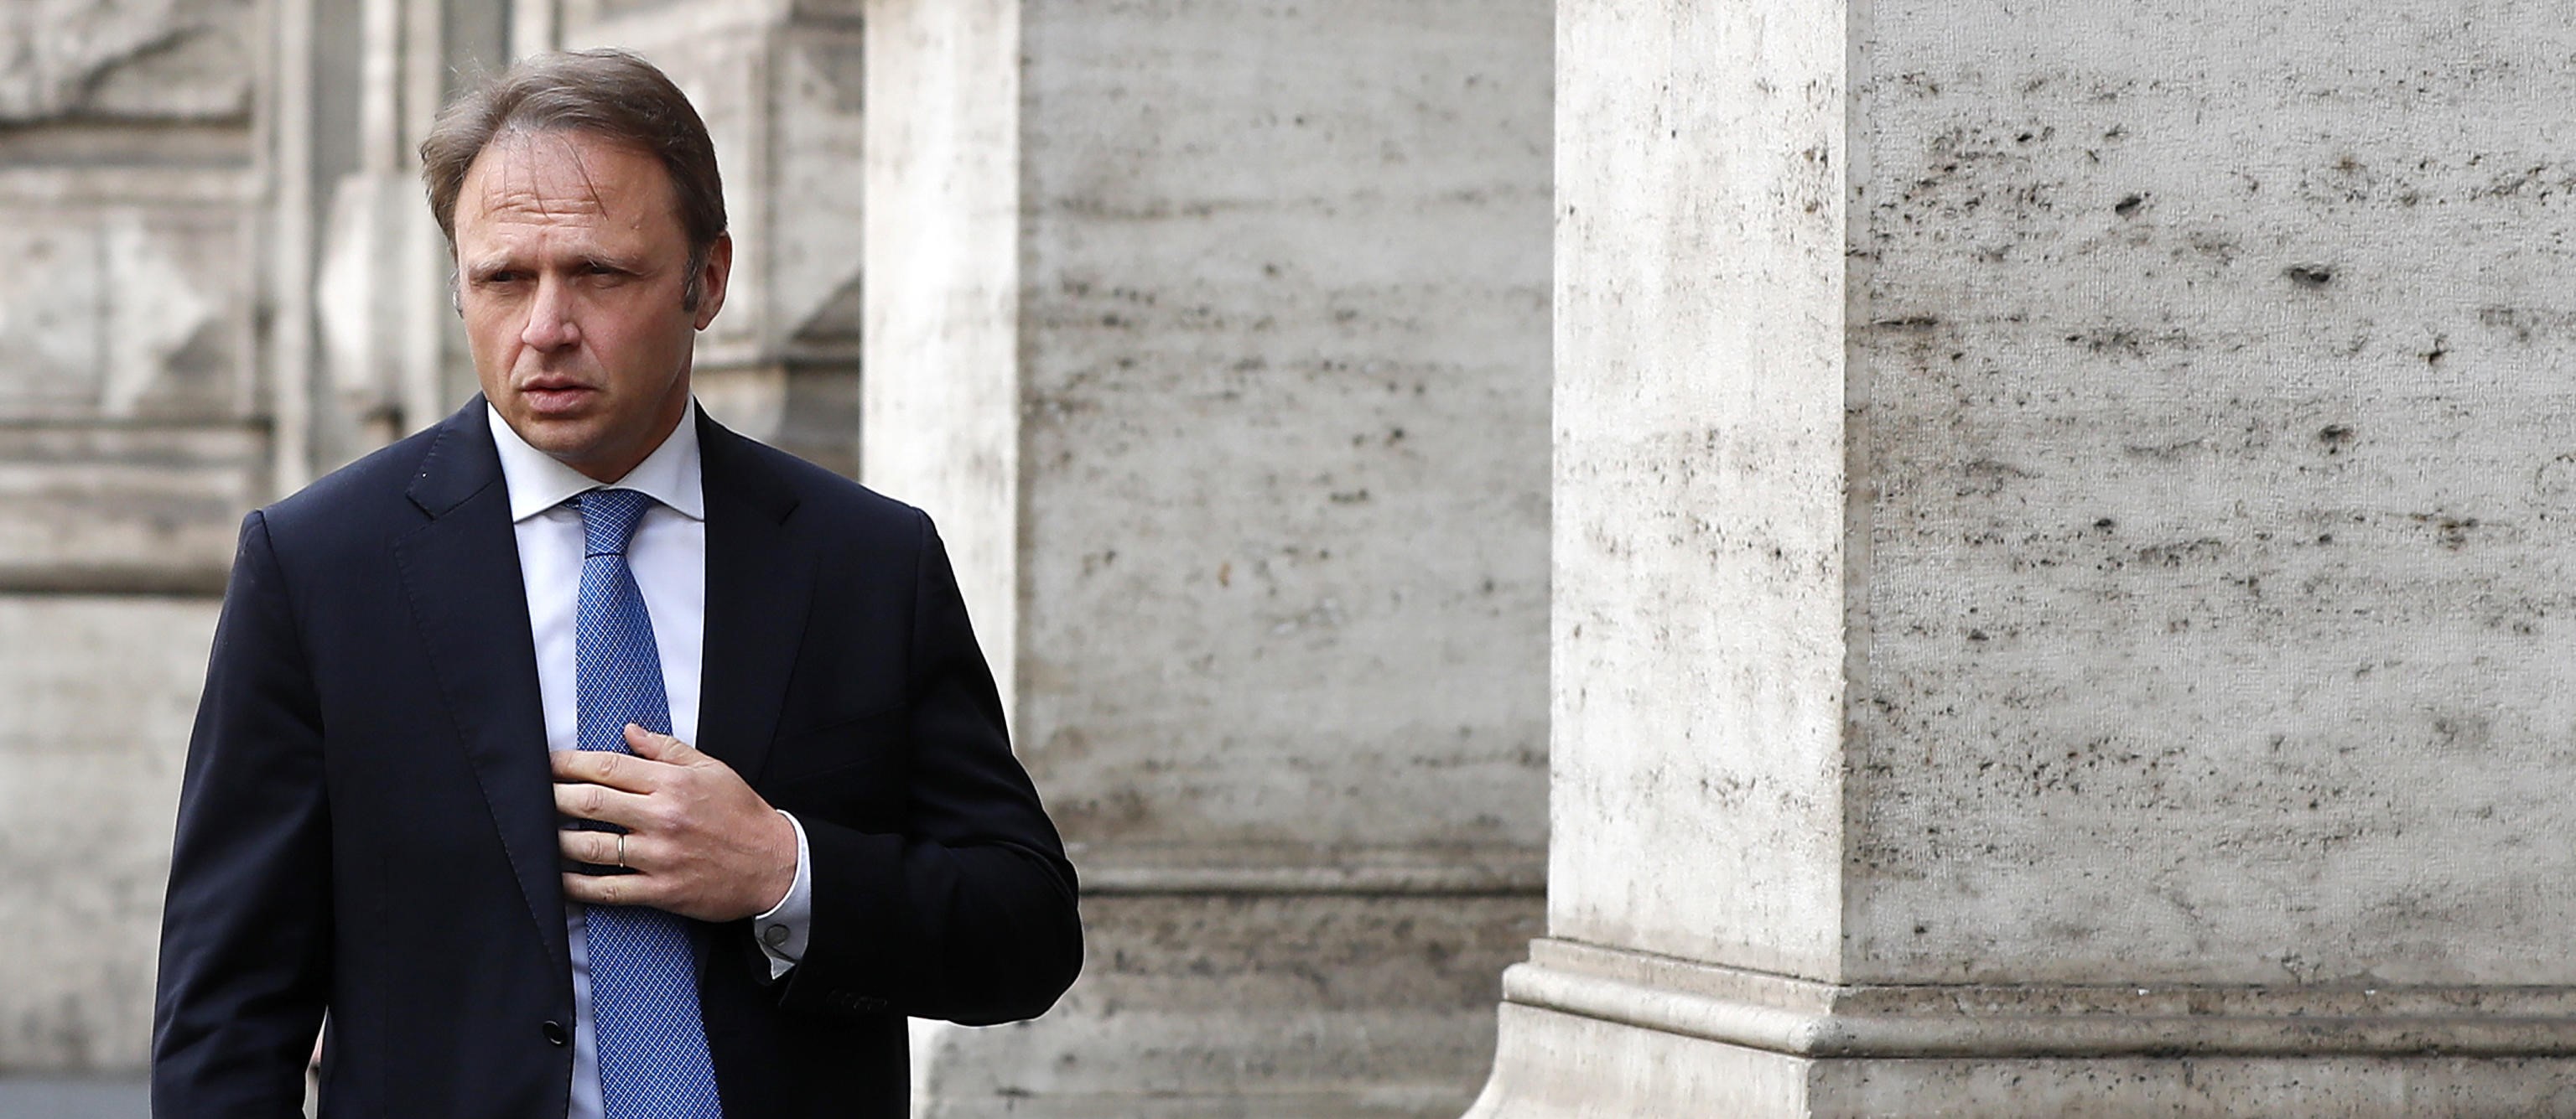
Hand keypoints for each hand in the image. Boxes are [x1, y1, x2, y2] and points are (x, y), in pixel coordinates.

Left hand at [552, 724, 796, 921]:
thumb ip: (668, 750)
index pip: (607, 767)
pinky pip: (609, 890)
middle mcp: (663, 817)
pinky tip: (559, 879)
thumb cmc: (743, 815)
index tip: (546, 763)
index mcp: (674, 783)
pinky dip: (577, 886)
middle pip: (590, 802)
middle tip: (529, 796)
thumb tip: (630, 732)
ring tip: (537, 835)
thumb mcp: (713, 770)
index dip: (568, 763)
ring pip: (591, 847)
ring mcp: (660, 856)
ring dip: (556, 840)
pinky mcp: (662, 891)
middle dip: (551, 797)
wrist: (776, 865)